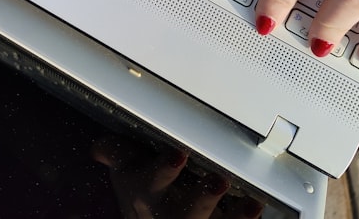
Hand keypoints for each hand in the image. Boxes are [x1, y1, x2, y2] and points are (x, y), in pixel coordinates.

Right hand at [91, 136, 263, 218]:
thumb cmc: (145, 193)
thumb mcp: (126, 170)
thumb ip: (117, 151)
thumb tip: (99, 147)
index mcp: (147, 191)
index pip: (153, 180)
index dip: (166, 169)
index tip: (178, 154)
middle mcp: (171, 213)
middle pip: (189, 210)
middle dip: (204, 197)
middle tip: (219, 180)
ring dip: (236, 216)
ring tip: (252, 202)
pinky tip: (259, 211)